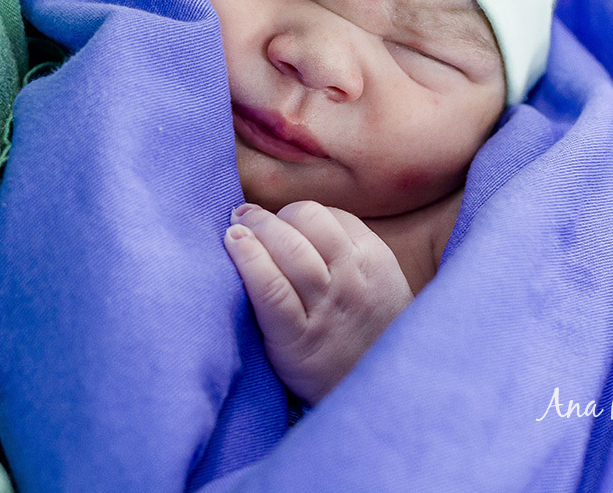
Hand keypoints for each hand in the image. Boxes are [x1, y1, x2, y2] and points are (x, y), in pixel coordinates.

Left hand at [224, 201, 413, 404]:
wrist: (378, 398)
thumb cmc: (367, 333)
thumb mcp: (377, 282)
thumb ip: (346, 249)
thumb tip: (289, 219)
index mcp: (372, 259)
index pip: (325, 215)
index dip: (294, 214)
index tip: (277, 224)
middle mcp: (352, 278)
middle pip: (305, 222)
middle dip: (270, 216)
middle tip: (246, 217)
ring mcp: (327, 308)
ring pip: (289, 249)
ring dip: (256, 229)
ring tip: (236, 229)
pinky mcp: (299, 340)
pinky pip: (271, 290)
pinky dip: (249, 261)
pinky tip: (234, 245)